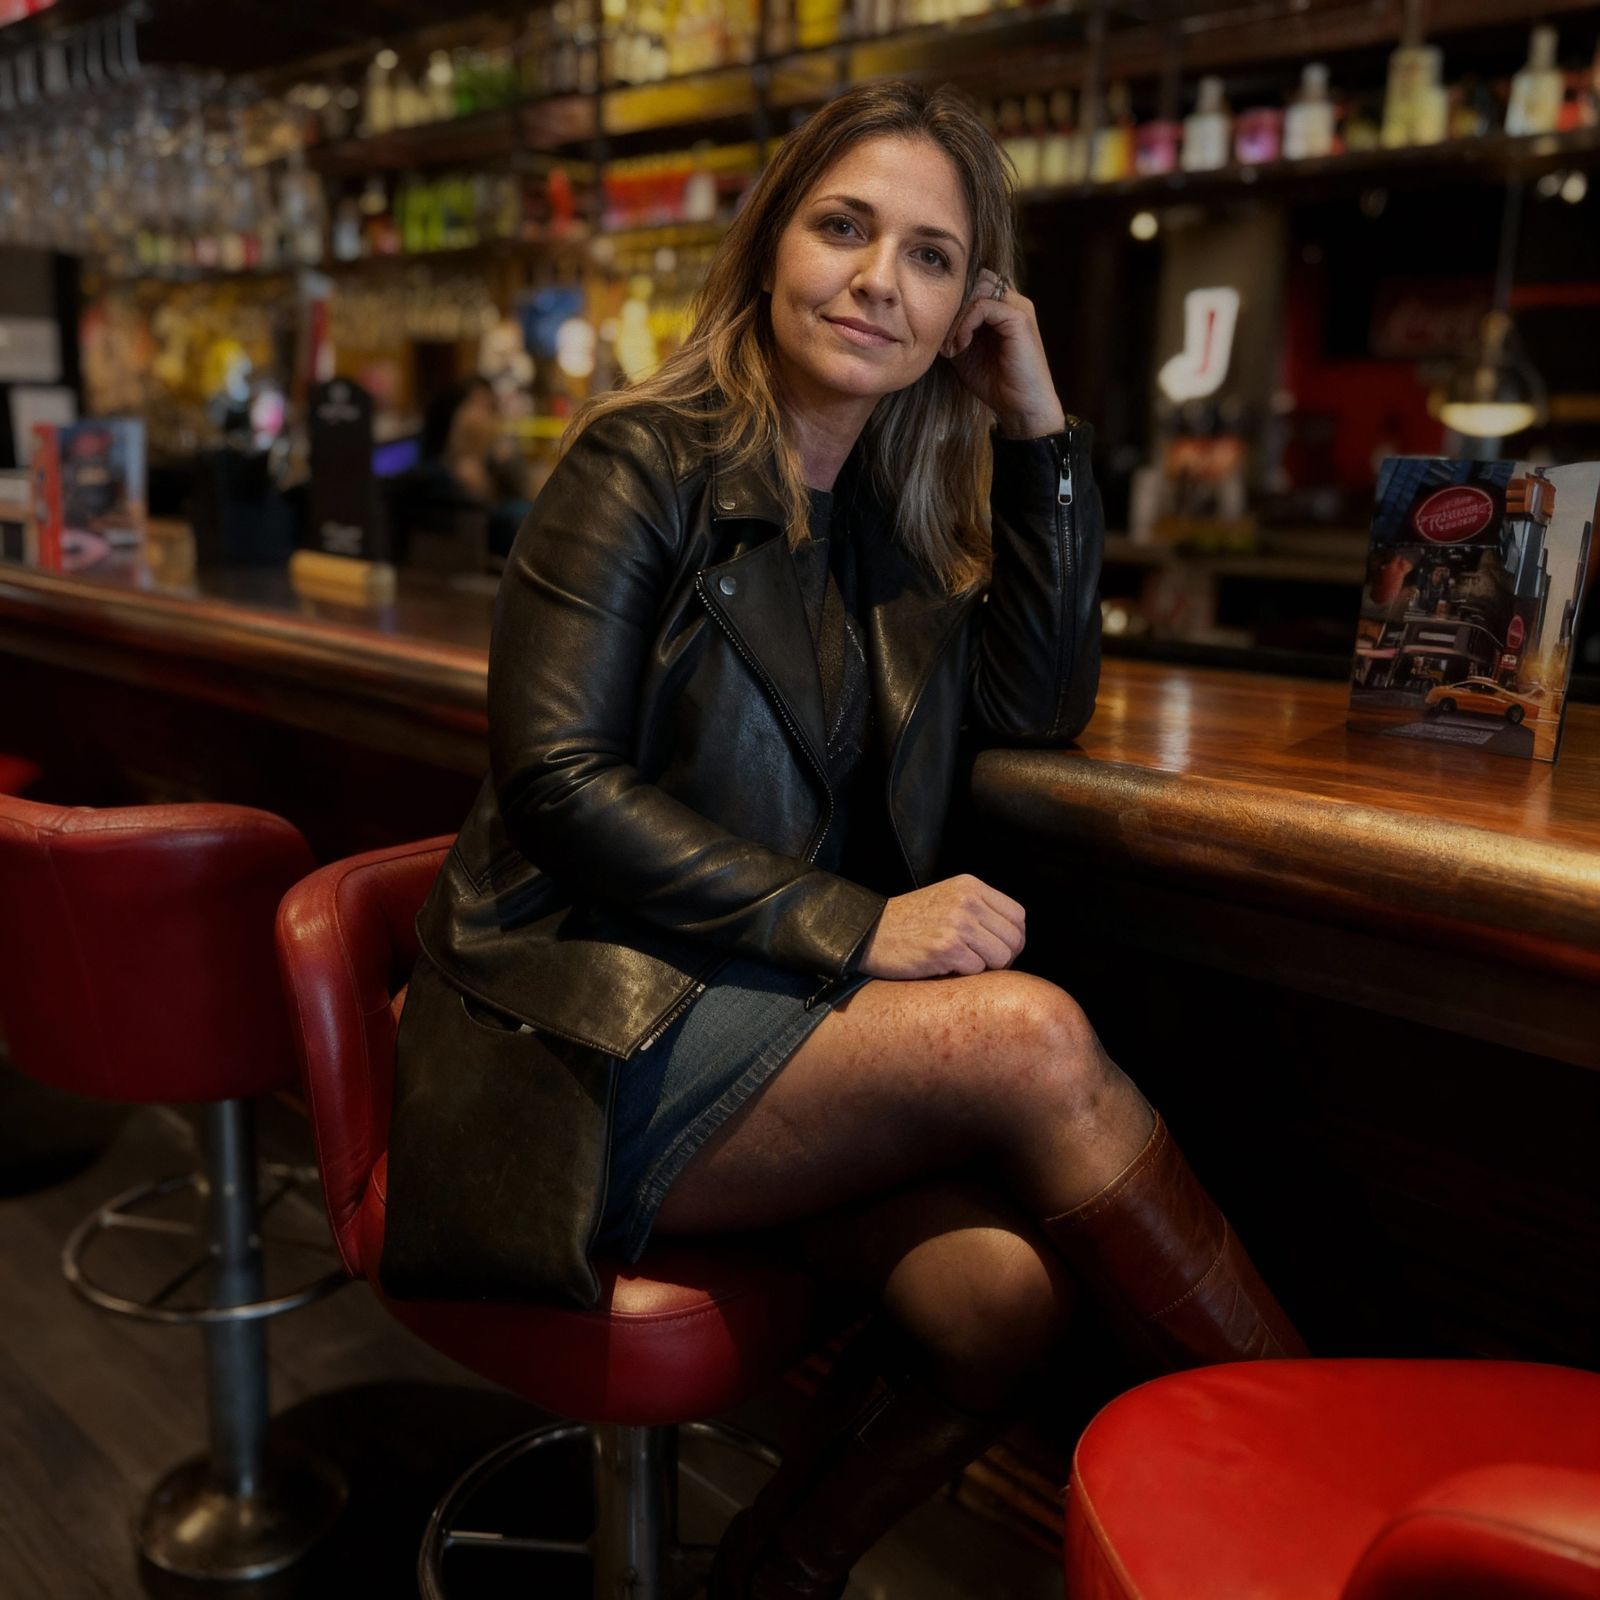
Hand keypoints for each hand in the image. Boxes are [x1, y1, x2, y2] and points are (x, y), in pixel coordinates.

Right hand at [856, 873, 1025, 979]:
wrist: (870, 933)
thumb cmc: (911, 923)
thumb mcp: (948, 900)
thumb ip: (980, 910)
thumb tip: (1016, 940)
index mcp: (970, 886)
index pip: (1017, 916)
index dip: (1013, 938)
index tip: (997, 950)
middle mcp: (967, 900)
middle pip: (1014, 939)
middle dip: (1002, 958)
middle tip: (980, 963)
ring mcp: (957, 923)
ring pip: (1001, 957)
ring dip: (984, 968)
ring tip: (961, 964)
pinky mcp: (945, 948)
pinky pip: (977, 970)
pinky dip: (963, 975)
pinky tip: (943, 967)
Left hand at [940, 268, 1065, 438]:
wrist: (1021, 407)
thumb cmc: (995, 383)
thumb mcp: (964, 352)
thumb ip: (953, 331)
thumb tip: (932, 320)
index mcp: (1001, 307)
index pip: (973, 283)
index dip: (953, 302)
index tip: (940, 335)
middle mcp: (1012, 301)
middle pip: (975, 279)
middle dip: (954, 305)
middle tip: (943, 336)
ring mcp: (1018, 307)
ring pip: (978, 288)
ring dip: (957, 315)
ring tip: (951, 344)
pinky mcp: (1019, 319)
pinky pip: (983, 306)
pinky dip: (965, 324)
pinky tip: (960, 345)